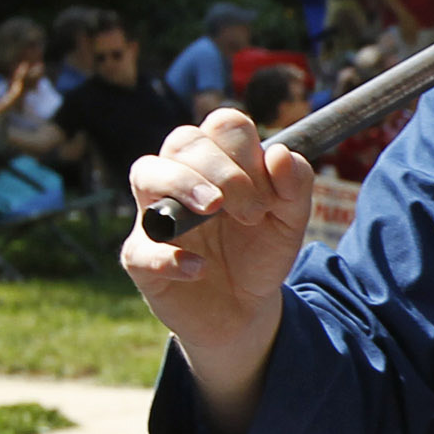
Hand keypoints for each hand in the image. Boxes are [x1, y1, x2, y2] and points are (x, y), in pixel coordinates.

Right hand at [121, 110, 316, 416]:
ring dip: (183, 185)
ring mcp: (155, 216)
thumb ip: (295, 186)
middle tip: (251, 212)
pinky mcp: (140, 259)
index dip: (247, 151)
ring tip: (214, 210)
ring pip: (145, 172)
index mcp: (218, 163)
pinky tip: (199, 268)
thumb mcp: (291, 221)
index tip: (268, 194)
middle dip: (223, 170)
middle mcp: (180, 179)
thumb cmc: (259, 252)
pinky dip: (168, 257)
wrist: (245, 309)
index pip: (222, 125)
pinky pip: (138, 248)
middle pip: (183, 140)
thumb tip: (279, 153)